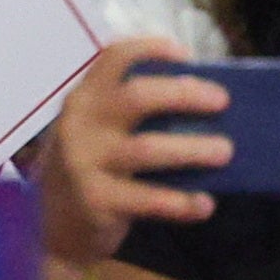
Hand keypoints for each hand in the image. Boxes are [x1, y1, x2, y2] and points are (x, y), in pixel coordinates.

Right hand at [33, 35, 229, 267]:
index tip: (186, 54)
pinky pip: (148, 200)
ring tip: (226, 151)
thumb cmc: (90, 168)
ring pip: (147, 149)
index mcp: (84, 98)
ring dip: (192, 149)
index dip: (151, 49)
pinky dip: (181, 203)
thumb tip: (198, 96)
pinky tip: (205, 204)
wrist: (53, 230)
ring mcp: (85, 163)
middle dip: (184, 94)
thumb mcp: (95, 131)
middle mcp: (80, 124)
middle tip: (222, 101)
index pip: (113, 58)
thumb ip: (129, 112)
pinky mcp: (97, 201)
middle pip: (137, 96)